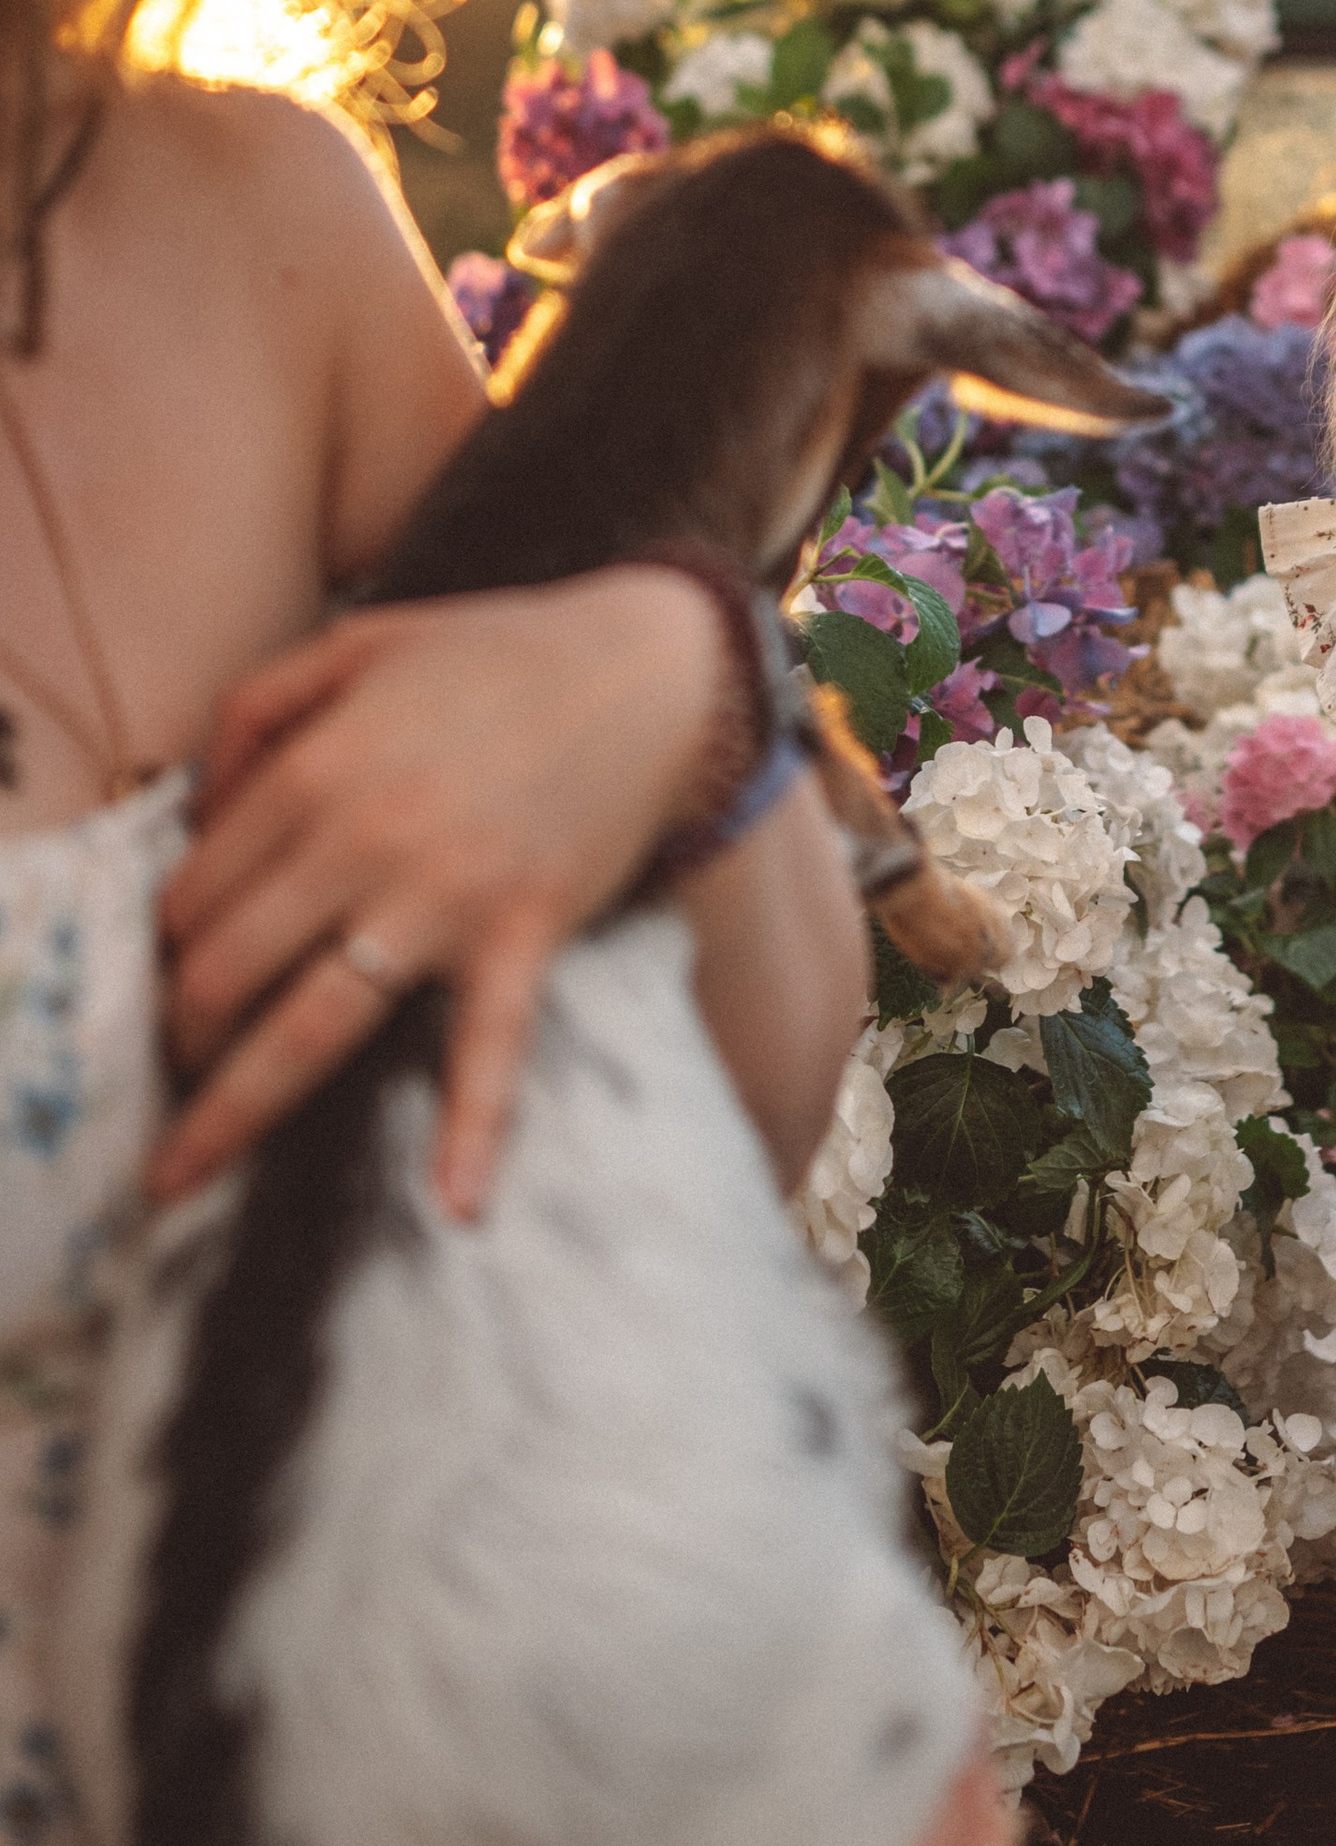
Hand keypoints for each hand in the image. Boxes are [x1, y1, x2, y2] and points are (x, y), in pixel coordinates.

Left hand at [151, 569, 726, 1215]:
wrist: (650, 669)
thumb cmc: (499, 653)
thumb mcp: (358, 643)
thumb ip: (258, 707)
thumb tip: (200, 808)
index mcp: (317, 765)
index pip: (196, 887)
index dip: (174, 935)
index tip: (184, 960)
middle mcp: (365, 837)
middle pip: (226, 969)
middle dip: (184, 1027)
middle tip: (182, 1054)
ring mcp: (446, 897)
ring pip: (310, 1026)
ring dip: (234, 1107)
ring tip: (187, 1169)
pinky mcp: (525, 936)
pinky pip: (492, 1049)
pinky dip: (476, 1129)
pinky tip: (457, 1202)